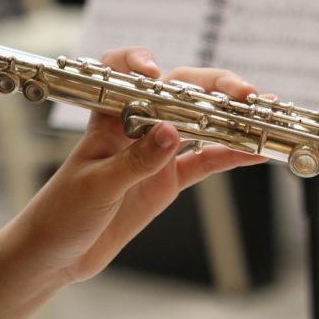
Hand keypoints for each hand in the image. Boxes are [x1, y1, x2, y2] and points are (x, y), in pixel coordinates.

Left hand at [9, 47, 266, 282]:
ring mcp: (156, 153)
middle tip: (245, 95)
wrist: (56, 254)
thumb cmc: (61, 213)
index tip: (157, 73)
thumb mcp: (97, 186)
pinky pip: (205, 162)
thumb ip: (136, 160)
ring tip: (262, 116)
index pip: (125, 75)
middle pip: (180, 94)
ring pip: (201, 125)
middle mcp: (137, 128)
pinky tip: (254, 152)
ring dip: (231, 119)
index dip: (141, 64)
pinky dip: (230, 156)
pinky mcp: (168, 180)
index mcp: (110, 120)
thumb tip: (172, 133)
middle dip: (215, 88)